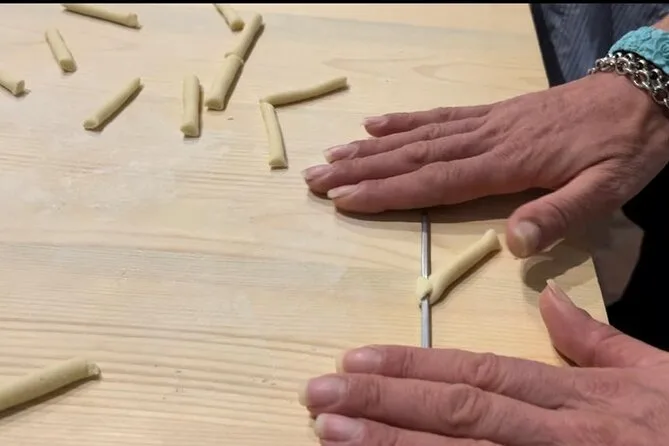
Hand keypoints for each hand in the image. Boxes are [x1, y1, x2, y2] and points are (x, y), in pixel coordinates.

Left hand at [299, 282, 668, 445]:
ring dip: (389, 445)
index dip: (413, 366)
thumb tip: (549, 297)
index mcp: (572, 397)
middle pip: (455, 412)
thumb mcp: (655, 374)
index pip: (476, 372)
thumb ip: (595, 340)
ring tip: (329, 432)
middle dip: (382, 402)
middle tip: (318, 393)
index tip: (357, 359)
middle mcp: (553, 435)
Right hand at [302, 73, 668, 256]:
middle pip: (412, 157)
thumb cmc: (626, 147)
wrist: (647, 92)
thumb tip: (511, 244)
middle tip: (314, 178)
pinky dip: (404, 121)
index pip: (434, 182)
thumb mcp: (608, 189)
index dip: (386, 192)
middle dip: (360, 170)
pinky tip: (377, 125)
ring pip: (417, 135)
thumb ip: (558, 215)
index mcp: (507, 164)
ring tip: (331, 156)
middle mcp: (485, 139)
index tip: (343, 198)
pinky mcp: (493, 112)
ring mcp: (486, 122)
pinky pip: (439, 116)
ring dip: (370, 148)